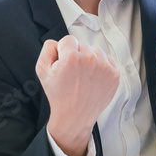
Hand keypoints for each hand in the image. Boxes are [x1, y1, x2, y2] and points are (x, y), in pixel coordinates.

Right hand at [36, 36, 119, 155]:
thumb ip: (47, 49)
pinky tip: (93, 78)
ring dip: (89, 59)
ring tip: (83, 76)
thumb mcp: (42, 70)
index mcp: (71, 57)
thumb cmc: (59, 95)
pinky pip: (107, 60)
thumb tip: (57, 42)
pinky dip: (101, 67)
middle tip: (73, 73)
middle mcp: (89, 60)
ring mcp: (104, 67)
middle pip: (82, 44)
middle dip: (77, 55)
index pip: (68, 40)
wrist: (75, 116)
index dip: (63, 52)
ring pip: (95, 51)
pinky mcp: (114, 75)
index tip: (64, 64)